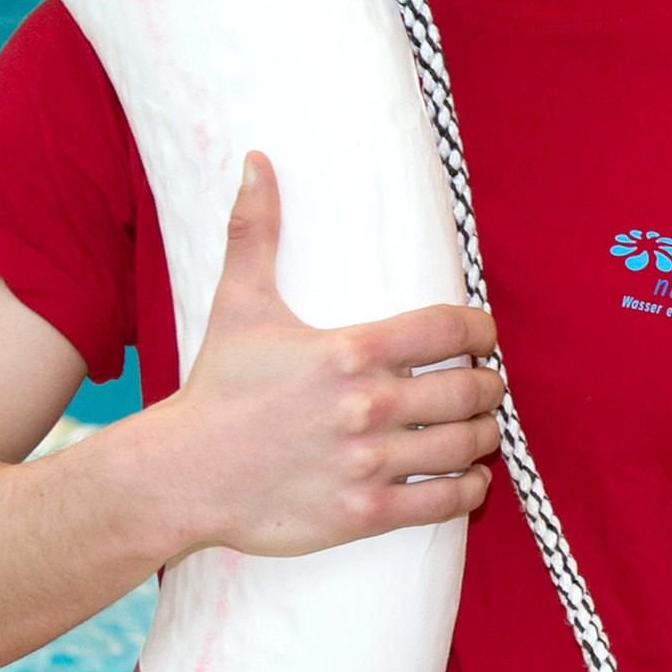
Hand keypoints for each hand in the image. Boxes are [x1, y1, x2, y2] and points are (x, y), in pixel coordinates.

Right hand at [121, 155, 500, 560]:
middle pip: (468, 389)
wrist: (182, 474)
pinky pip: (443, 501)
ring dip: (485, 435)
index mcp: (348, 350)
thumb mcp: (236, 304)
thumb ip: (255, 231)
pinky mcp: (363, 512)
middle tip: (488, 384)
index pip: (448, 329)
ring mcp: (367, 462)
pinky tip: (472, 478)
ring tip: (483, 428)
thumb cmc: (216, 388)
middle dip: (489, 386)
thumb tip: (258, 160)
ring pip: (463, 444)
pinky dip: (470, 489)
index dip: (481, 330)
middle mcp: (366, 406)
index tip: (486, 337)